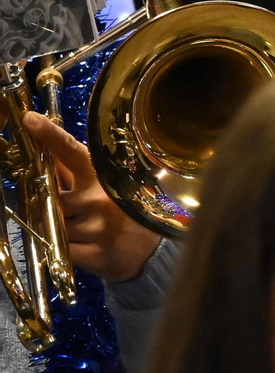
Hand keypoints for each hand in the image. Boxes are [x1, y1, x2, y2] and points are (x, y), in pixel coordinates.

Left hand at [21, 111, 161, 281]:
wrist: (147, 252)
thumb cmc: (119, 213)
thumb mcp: (100, 186)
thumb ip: (70, 169)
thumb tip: (42, 145)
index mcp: (99, 179)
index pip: (71, 152)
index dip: (50, 136)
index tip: (29, 120)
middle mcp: (98, 199)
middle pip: (49, 197)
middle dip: (48, 205)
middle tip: (63, 210)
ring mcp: (97, 228)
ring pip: (51, 225)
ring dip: (54, 228)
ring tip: (75, 230)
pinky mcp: (94, 253)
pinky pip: (59, 249)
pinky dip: (60, 248)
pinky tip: (76, 246)